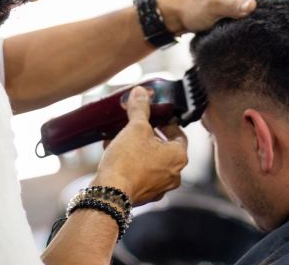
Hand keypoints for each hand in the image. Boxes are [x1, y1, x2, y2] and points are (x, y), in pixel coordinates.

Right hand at [92, 86, 187, 204]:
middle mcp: (174, 174)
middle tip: (136, 126)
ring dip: (137, 149)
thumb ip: (140, 109)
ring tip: (121, 138)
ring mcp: (159, 187)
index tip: (155, 117)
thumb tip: (141, 93)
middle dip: (148, 136)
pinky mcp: (143, 195)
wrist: (110, 194)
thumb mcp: (135, 128)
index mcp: (178, 156)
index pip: (179, 134)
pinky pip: (140, 174)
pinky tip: (114, 154)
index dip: (166, 123)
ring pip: (150, 162)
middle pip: (163, 148)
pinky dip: (130, 164)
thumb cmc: (127, 161)